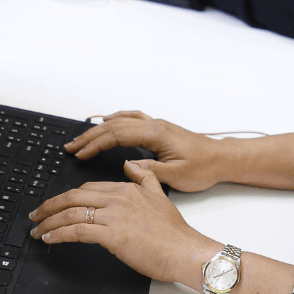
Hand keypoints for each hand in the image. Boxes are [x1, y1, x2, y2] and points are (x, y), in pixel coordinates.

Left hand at [29, 163, 219, 283]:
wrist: (184, 250)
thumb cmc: (173, 232)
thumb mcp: (159, 195)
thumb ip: (144, 177)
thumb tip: (130, 163)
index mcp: (127, 188)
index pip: (88, 188)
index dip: (68, 196)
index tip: (57, 205)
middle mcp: (118, 198)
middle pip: (74, 196)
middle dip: (50, 206)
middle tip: (37, 214)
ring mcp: (114, 215)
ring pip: (72, 213)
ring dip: (49, 221)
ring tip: (38, 230)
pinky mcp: (112, 235)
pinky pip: (77, 231)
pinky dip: (59, 234)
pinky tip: (50, 238)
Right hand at [66, 110, 228, 192]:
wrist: (222, 158)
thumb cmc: (204, 167)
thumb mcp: (176, 175)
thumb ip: (150, 170)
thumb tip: (127, 165)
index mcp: (156, 135)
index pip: (117, 135)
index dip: (95, 144)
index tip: (79, 154)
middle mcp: (155, 126)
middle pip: (115, 125)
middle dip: (90, 135)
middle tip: (71, 146)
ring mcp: (157, 125)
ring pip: (122, 120)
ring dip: (100, 127)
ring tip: (82, 137)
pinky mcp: (160, 129)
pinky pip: (132, 118)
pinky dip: (116, 119)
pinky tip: (109, 123)